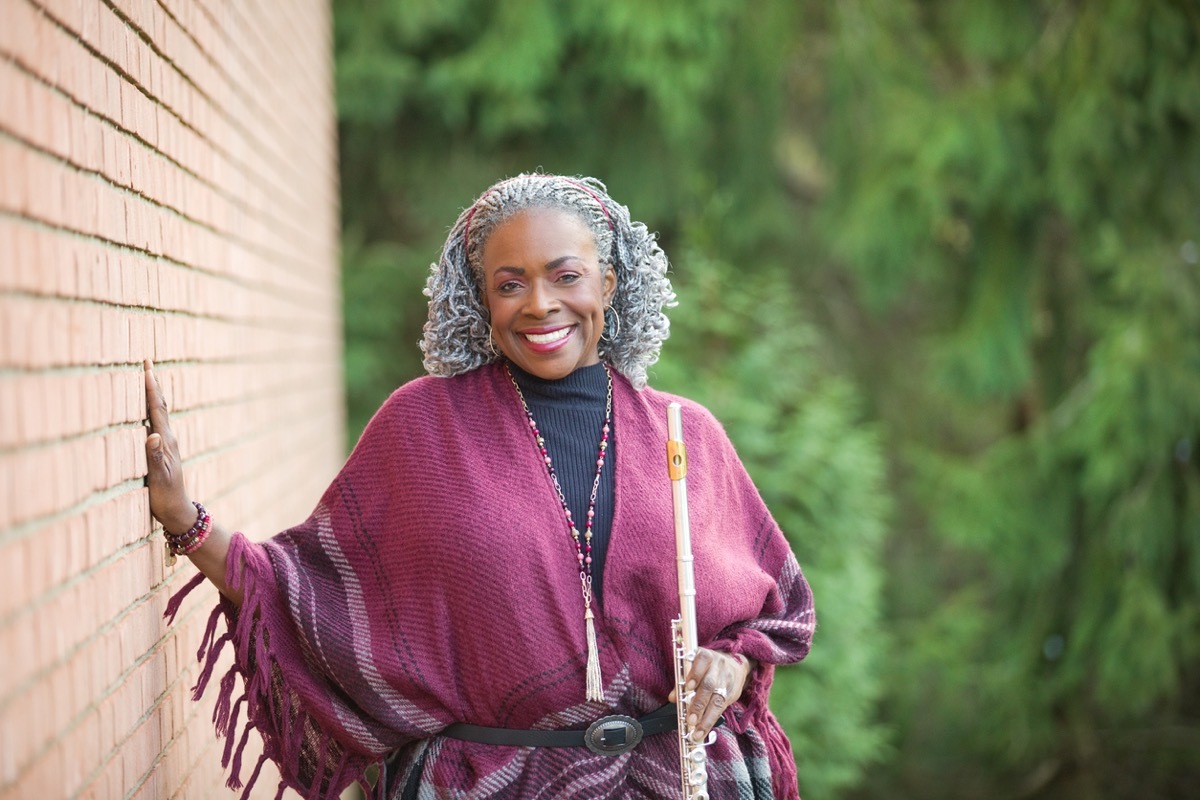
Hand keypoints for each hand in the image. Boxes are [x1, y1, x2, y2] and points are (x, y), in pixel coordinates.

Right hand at [144, 360, 195, 533]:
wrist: (178, 512)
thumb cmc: (166, 497)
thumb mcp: (158, 478)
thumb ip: (154, 457)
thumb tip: (153, 434)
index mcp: (167, 441)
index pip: (157, 409)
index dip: (151, 388)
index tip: (147, 367)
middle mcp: (168, 439)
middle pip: (160, 406)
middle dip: (153, 384)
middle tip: (147, 362)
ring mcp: (167, 445)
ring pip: (159, 414)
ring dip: (153, 395)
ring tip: (148, 379)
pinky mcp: (163, 452)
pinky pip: (157, 424)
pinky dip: (151, 411)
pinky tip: (147, 410)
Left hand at [669, 648, 753, 742]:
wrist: (735, 666)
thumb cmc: (708, 667)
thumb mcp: (695, 667)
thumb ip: (682, 681)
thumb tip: (672, 697)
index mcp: (706, 656)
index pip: (703, 659)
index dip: (696, 672)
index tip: (688, 686)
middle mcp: (718, 667)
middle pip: (709, 684)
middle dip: (699, 703)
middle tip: (690, 719)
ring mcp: (726, 680)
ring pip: (717, 699)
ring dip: (706, 718)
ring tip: (696, 731)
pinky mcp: (732, 693)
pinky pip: (722, 708)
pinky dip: (711, 721)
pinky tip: (704, 729)